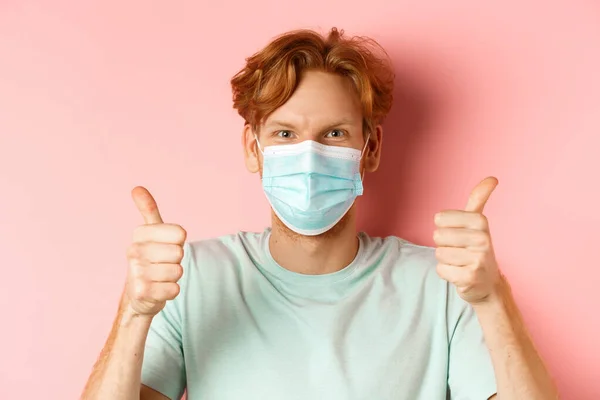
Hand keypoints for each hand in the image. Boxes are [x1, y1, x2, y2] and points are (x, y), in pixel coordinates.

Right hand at [125, 187, 185, 315]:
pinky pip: (174, 289)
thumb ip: (148, 210)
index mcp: (139, 234)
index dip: (179, 242)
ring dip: (174, 277)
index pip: (180, 234)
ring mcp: (136, 272)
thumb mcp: (152, 233)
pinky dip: (171, 291)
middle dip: (176, 261)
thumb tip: (137, 188)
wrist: (139, 293)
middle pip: (179, 253)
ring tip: (160, 276)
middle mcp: (133, 251)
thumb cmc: (151, 258)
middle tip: (163, 263)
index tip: (166, 246)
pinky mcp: (142, 292)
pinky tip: (159, 289)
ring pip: (177, 272)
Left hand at [433, 177, 501, 303]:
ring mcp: (478, 259)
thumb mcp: (478, 223)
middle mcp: (483, 240)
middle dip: (444, 245)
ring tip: (461, 262)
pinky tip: (460, 274)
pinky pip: (441, 270)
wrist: (489, 284)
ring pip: (439, 253)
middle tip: (460, 251)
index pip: (440, 219)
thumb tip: (492, 178)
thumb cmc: (477, 249)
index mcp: (481, 222)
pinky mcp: (470, 277)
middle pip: (438, 236)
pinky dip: (446, 273)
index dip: (444, 228)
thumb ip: (479, 199)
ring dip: (446, 260)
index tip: (459, 235)